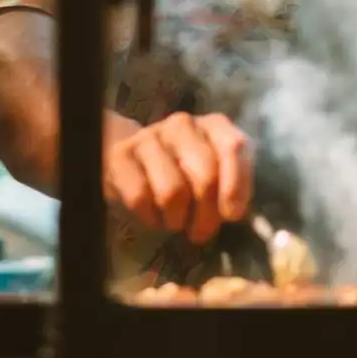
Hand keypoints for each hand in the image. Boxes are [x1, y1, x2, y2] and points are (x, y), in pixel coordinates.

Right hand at [104, 112, 252, 243]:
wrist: (131, 160)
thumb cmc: (182, 172)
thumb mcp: (213, 174)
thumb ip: (230, 186)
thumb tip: (235, 212)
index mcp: (213, 126)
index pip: (233, 147)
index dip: (236, 185)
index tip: (232, 215)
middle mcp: (182, 125)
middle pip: (205, 176)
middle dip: (206, 215)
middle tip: (201, 232)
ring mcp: (149, 137)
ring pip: (173, 192)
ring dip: (176, 219)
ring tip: (175, 220)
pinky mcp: (120, 155)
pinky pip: (140, 197)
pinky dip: (150, 217)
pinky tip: (152, 215)